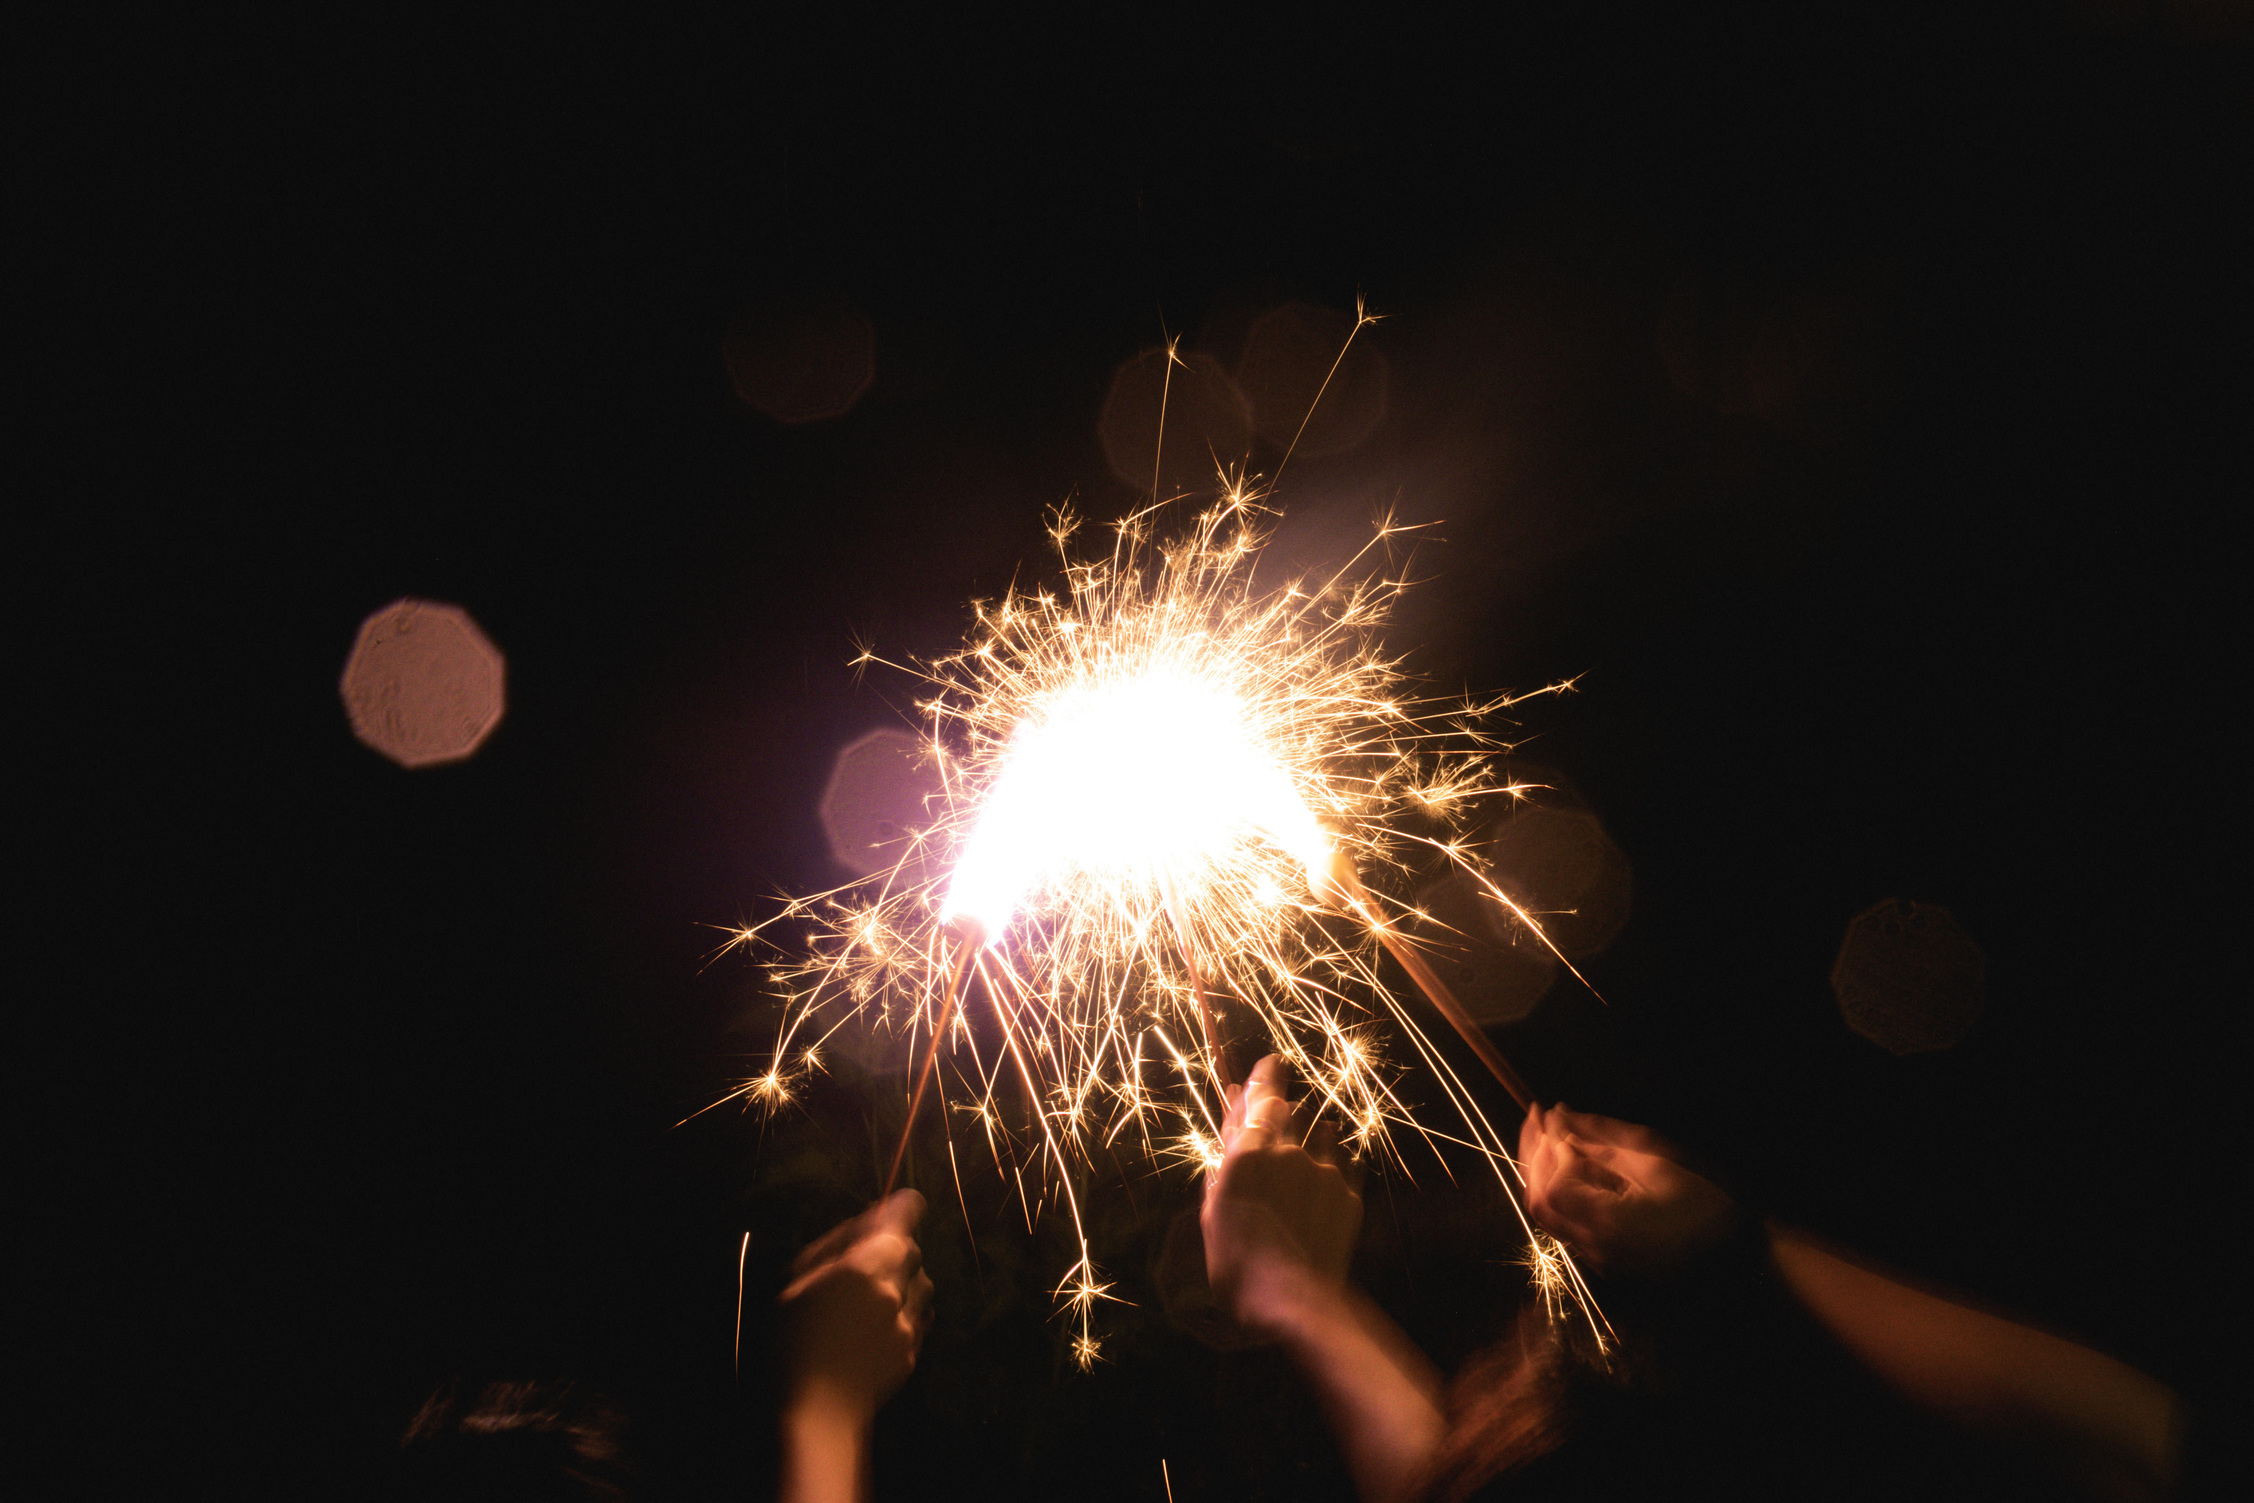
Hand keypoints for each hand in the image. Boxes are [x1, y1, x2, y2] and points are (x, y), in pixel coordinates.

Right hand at [778, 1190, 932, 1422]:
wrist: (816, 1411)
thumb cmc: (793, 1341)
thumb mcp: (797, 1283)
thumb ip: (833, 1248)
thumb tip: (861, 1226)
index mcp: (869, 1263)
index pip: (904, 1217)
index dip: (903, 1207)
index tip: (898, 1206)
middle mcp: (898, 1288)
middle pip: (914, 1252)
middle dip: (896, 1249)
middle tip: (866, 1261)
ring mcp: (910, 1322)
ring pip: (924, 1285)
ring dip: (906, 1281)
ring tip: (875, 1295)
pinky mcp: (913, 1353)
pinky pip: (921, 1319)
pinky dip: (907, 1312)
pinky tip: (881, 1324)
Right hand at [1202, 1054, 1361, 1335]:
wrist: (1292, 1300)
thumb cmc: (1237, 1262)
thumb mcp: (1214, 1212)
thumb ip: (1221, 1166)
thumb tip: (1226, 1136)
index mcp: (1247, 1152)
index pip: (1259, 1094)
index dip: (1266, 1074)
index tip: (1272, 1062)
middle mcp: (1288, 1150)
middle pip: (1289, 1109)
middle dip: (1284, 1105)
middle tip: (1280, 1112)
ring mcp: (1323, 1170)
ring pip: (1322, 1131)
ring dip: (1313, 1133)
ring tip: (1309, 1145)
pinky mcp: (1349, 1194)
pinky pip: (1345, 1161)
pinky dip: (1335, 1160)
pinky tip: (1330, 1172)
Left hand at [1517, 1104, 1735, 1275]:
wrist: (1728, 1255)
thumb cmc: (1701, 1206)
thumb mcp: (1655, 1164)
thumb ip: (1602, 1142)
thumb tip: (1560, 1117)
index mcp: (1611, 1225)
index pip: (1558, 1188)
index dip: (1553, 1152)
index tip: (1559, 1123)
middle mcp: (1595, 1247)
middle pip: (1540, 1203)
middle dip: (1532, 1155)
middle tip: (1536, 1117)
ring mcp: (1596, 1257)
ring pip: (1547, 1215)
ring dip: (1540, 1172)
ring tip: (1545, 1134)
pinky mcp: (1601, 1257)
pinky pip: (1564, 1222)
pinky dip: (1556, 1190)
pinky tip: (1565, 1162)